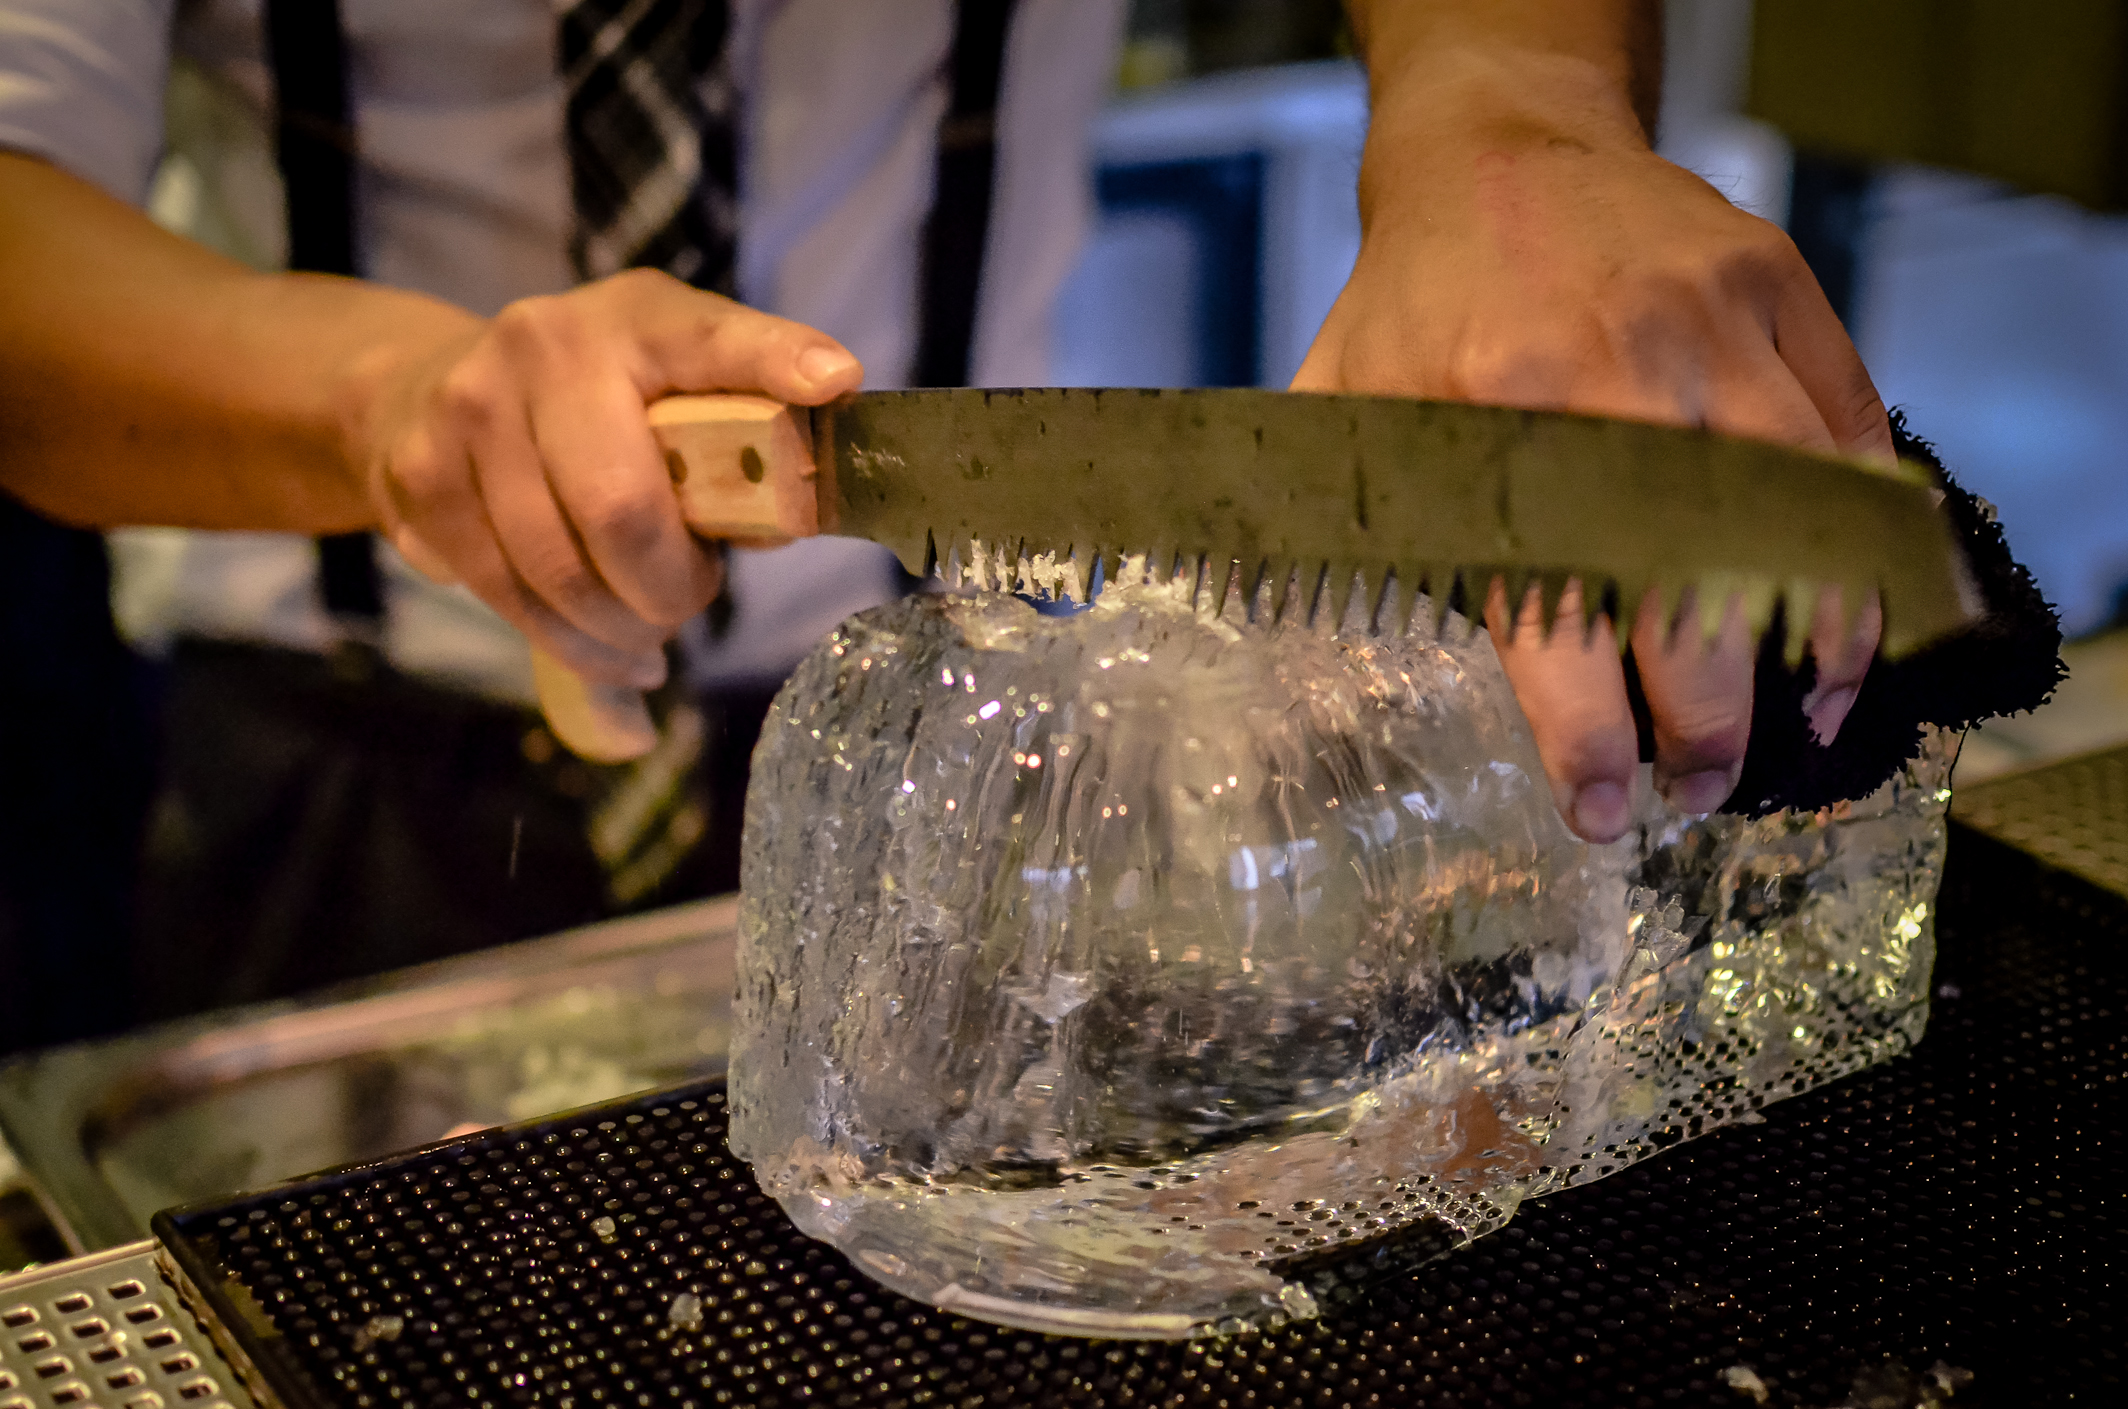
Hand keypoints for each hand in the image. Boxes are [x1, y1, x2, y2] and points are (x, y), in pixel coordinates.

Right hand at [345, 269, 861, 686]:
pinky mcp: (419, 477)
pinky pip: (509, 595)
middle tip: (687, 600)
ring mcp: (471, 409)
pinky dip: (569, 643)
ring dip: (620, 627)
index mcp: (638, 321)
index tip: (832, 380)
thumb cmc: (592, 408)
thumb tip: (789, 516)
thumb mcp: (668, 393)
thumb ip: (736, 443)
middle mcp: (547, 347)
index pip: (712, 336)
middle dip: (669, 588)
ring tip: (644, 628)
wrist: (424, 388)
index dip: (772, 358)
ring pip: (561, 571)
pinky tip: (602, 644)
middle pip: (622, 508)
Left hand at [1294, 42, 1885, 839]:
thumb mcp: (1339, 409)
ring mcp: (1716, 330)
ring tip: (1794, 730)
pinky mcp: (1781, 294)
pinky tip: (1844, 623)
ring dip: (1811, 654)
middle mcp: (1619, 380)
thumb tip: (1281, 678)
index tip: (1599, 812)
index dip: (1587, 741)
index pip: (1555, 625)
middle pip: (1696, 601)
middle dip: (1709, 727)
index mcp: (1492, 419)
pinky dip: (1863, 548)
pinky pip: (1851, 444)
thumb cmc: (1411, 301)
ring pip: (1801, 531)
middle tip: (1699, 790)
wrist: (1502, 147)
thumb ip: (1325, 531)